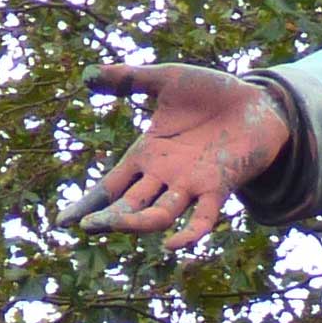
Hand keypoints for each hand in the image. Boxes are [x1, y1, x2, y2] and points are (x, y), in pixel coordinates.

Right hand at [63, 62, 293, 251]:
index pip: (110, 186)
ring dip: (135, 222)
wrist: (258, 101)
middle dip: (106, 217)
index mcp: (146, 154)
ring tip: (110, 226)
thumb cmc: (212, 92)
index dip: (88, 204)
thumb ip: (129, 79)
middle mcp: (164, 175)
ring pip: (157, 213)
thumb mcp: (165, 80)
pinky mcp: (218, 186)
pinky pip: (202, 218)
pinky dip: (188, 234)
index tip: (63, 221)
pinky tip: (172, 246)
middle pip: (128, 205)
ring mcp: (190, 184)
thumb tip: (88, 76)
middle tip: (83, 228)